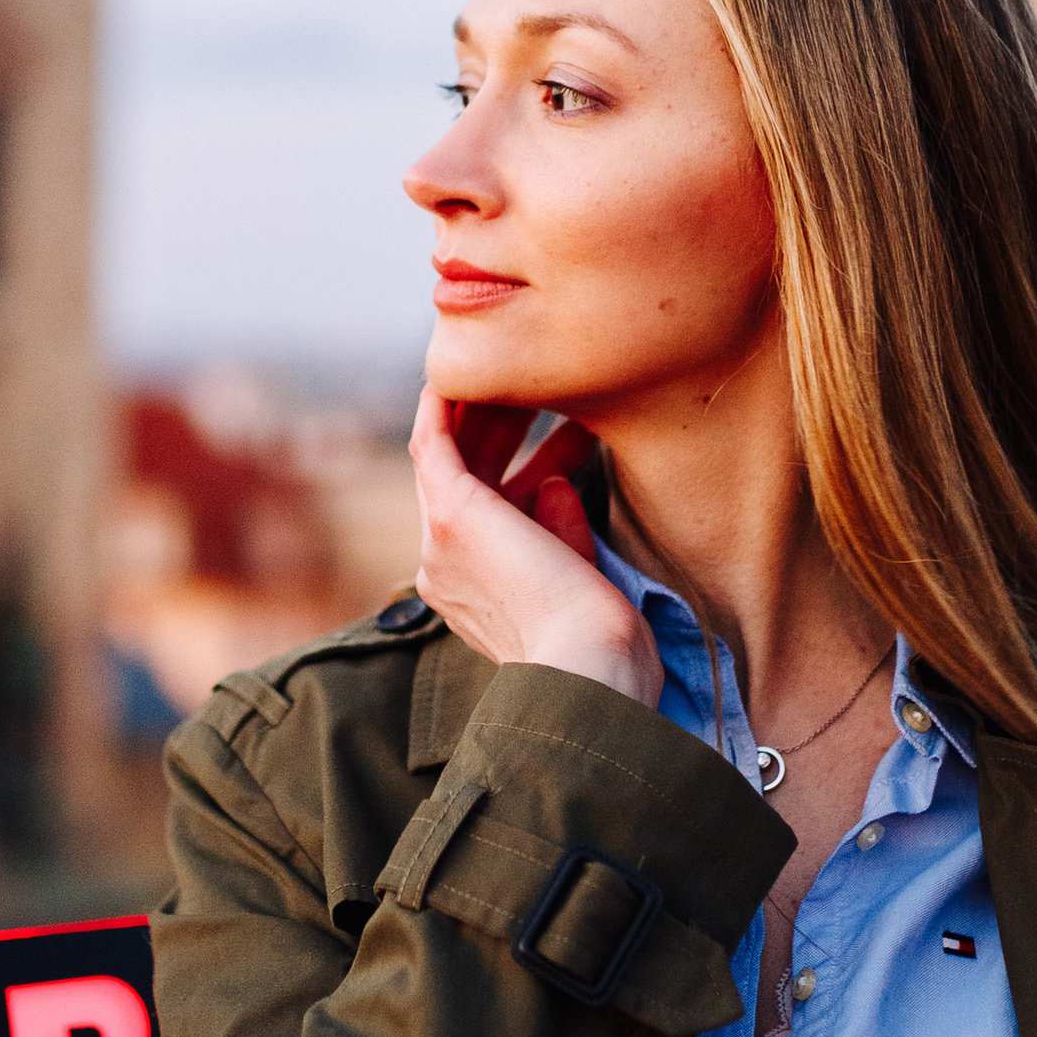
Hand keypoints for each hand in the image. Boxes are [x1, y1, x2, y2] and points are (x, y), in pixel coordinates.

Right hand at [408, 388, 662, 706]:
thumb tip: (559, 486)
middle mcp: (447, 571)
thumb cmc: (604, 644)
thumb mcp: (584, 578)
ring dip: (478, 409)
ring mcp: (441, 543)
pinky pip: (433, 440)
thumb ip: (566, 531)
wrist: (591, 667)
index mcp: (480, 596)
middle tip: (542, 392)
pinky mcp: (451, 515)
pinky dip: (441, 402)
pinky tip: (458, 368)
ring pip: (450, 455)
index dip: (527, 471)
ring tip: (517, 371)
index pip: (498, 518)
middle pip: (467, 479)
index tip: (563, 438)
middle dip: (503, 432)